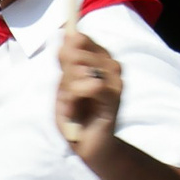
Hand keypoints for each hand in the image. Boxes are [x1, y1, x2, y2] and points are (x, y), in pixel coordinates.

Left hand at [56, 23, 123, 153]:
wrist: (87, 145)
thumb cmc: (76, 115)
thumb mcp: (64, 84)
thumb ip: (66, 60)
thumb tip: (68, 34)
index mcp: (99, 59)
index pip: (78, 39)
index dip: (64, 54)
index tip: (63, 75)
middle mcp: (111, 65)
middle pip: (76, 52)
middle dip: (65, 76)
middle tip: (70, 96)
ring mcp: (116, 80)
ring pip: (81, 68)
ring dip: (69, 90)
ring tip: (73, 105)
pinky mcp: (115, 97)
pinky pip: (91, 85)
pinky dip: (75, 99)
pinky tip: (76, 110)